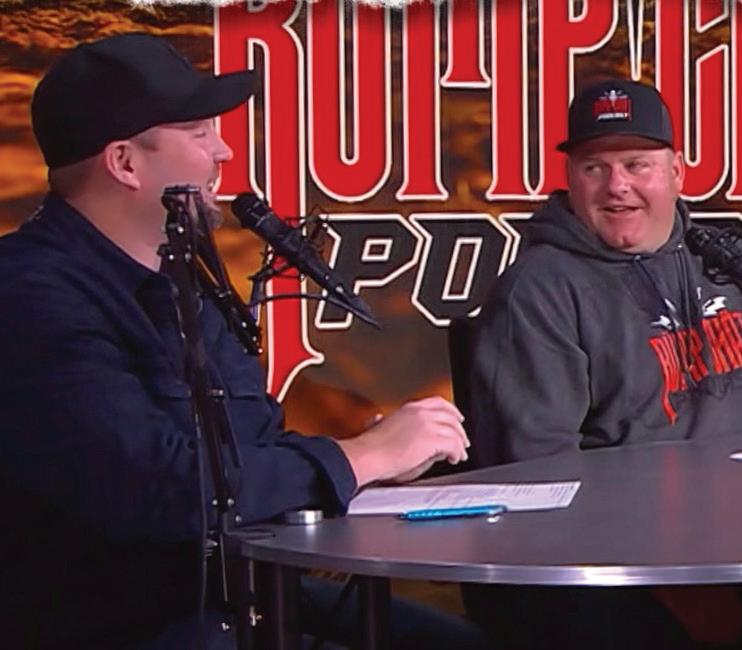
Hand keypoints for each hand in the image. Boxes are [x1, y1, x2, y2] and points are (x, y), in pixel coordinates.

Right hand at [337, 397, 469, 487]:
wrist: (368, 455)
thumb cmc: (373, 448)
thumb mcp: (390, 429)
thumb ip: (406, 427)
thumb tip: (417, 436)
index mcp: (410, 408)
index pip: (438, 403)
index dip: (451, 411)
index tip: (456, 418)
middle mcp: (421, 412)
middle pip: (450, 416)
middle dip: (459, 429)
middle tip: (462, 440)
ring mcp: (428, 424)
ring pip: (454, 430)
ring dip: (459, 443)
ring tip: (460, 454)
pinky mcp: (432, 439)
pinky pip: (454, 444)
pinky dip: (457, 453)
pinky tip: (453, 459)